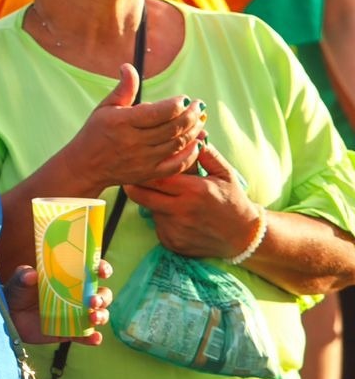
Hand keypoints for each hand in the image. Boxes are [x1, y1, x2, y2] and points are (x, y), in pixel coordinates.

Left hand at [6, 262, 111, 344]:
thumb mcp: (18, 281)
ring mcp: (76, 315)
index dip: (102, 269)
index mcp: (69, 278)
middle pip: (101, 295)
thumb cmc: (17, 292)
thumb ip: (23, 276)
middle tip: (93, 301)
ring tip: (93, 318)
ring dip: (102, 316)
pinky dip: (93, 338)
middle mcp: (77, 296)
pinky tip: (94, 338)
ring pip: (99, 315)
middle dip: (103, 298)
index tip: (102, 271)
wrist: (10, 317)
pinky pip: (86, 336)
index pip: (91, 271)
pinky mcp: (71, 332)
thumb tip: (30, 274)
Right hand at [59, 63, 204, 190]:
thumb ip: (123, 88)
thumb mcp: (105, 107)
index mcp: (123, 122)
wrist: (86, 166)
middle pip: (174, 127)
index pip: (160, 111)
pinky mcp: (149, 173)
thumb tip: (129, 66)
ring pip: (178, 144)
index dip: (178, 104)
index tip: (186, 98)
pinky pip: (177, 165)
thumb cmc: (95, 132)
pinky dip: (191, 154)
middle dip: (192, 115)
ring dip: (194, 130)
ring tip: (200, 119)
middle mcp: (134, 141)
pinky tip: (198, 143)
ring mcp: (143, 160)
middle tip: (200, 106)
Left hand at [125, 144, 260, 260]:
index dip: (143, 170)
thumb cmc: (233, 201)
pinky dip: (162, 220)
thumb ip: (206, 153)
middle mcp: (182, 211)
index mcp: (194, 190)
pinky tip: (178, 217)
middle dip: (135, 185)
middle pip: (141, 195)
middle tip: (136, 179)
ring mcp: (176, 229)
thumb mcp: (225, 174)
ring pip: (149, 210)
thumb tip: (191, 135)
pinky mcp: (172, 243)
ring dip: (153, 203)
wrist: (244, 238)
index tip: (138, 164)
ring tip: (170, 199)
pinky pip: (157, 226)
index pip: (154, 176)